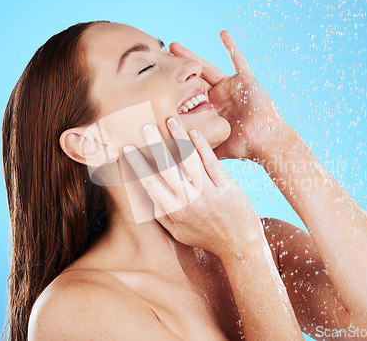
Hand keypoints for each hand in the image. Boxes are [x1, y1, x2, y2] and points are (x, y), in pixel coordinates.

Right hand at [123, 117, 265, 258]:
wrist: (240, 245)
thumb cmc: (207, 238)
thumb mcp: (179, 233)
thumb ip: (162, 215)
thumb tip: (147, 195)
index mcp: (175, 211)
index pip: (151, 183)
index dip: (138, 164)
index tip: (127, 149)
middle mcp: (189, 200)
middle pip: (168, 168)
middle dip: (155, 145)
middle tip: (146, 126)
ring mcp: (208, 192)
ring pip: (189, 160)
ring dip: (179, 138)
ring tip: (170, 120)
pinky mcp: (226, 185)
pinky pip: (211, 162)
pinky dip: (202, 146)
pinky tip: (193, 132)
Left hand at [169, 31, 284, 160]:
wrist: (265, 140)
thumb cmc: (244, 146)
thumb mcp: (216, 146)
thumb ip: (200, 150)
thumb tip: (178, 161)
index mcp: (212, 110)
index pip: (188, 97)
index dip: (174, 89)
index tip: (156, 83)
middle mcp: (219, 96)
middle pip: (193, 79)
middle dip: (176, 70)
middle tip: (159, 60)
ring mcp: (231, 86)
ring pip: (206, 68)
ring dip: (190, 57)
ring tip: (173, 46)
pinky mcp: (244, 80)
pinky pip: (239, 60)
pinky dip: (232, 47)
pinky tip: (223, 34)